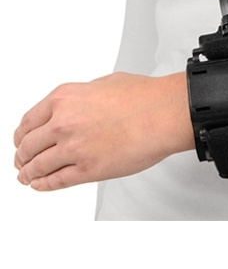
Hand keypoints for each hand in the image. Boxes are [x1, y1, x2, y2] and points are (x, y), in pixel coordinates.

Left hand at [13, 71, 193, 190]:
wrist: (164, 113)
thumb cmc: (144, 96)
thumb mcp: (103, 83)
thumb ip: (82, 97)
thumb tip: (77, 106)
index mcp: (64, 99)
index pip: (29, 121)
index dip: (22, 135)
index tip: (22, 140)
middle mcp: (63, 123)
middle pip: (29, 145)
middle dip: (22, 155)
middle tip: (21, 160)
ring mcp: (74, 148)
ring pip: (38, 166)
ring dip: (28, 173)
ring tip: (27, 177)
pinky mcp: (88, 170)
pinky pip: (56, 181)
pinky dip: (44, 185)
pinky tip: (41, 185)